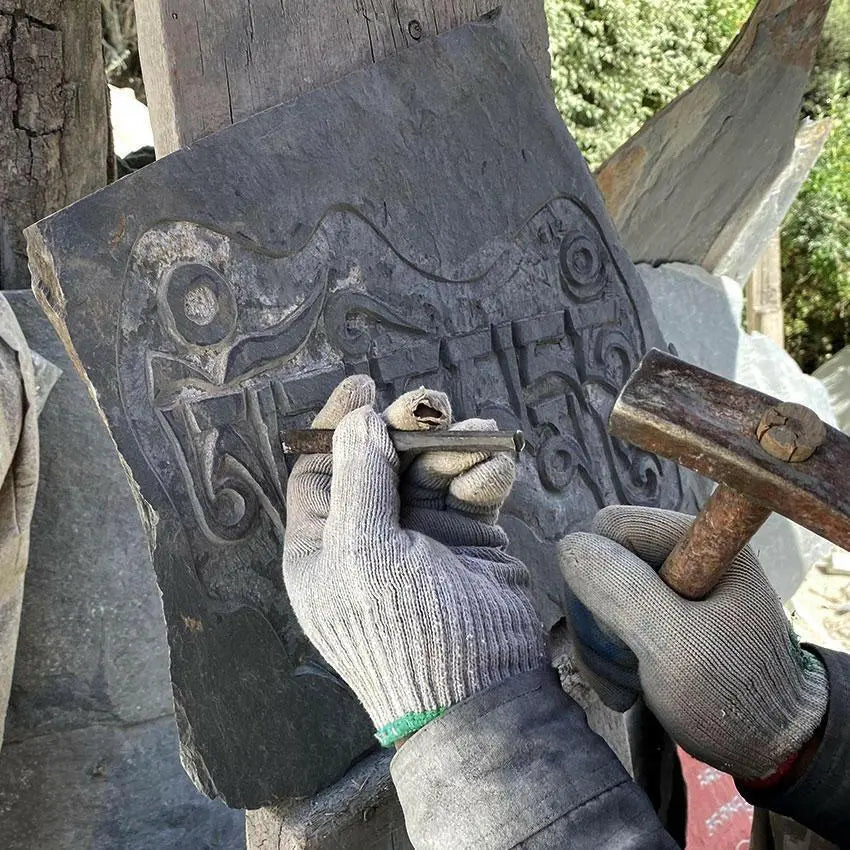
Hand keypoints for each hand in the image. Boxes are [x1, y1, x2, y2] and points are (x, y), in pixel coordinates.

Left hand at [283, 378, 546, 746]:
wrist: (477, 691)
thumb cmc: (400, 629)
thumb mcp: (362, 551)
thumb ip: (360, 477)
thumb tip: (358, 418)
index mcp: (322, 544)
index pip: (320, 467)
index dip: (339, 424)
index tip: (363, 387)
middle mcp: (368, 534)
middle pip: (382, 459)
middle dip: (406, 428)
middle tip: (431, 405)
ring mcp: (420, 536)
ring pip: (431, 467)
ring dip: (454, 446)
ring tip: (476, 435)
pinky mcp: (467, 538)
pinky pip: (472, 488)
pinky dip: (485, 473)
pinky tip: (496, 469)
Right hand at [558, 506, 828, 781]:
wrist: (767, 747)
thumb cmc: (733, 696)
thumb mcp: (675, 645)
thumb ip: (622, 589)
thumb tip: (570, 546)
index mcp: (700, 542)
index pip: (614, 526)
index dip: (605, 573)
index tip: (629, 626)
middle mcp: (680, 555)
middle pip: (598, 563)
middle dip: (600, 619)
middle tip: (631, 662)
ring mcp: (666, 587)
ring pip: (595, 596)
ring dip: (602, 646)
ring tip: (632, 682)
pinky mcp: (655, 616)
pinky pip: (604, 623)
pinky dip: (606, 659)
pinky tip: (630, 687)